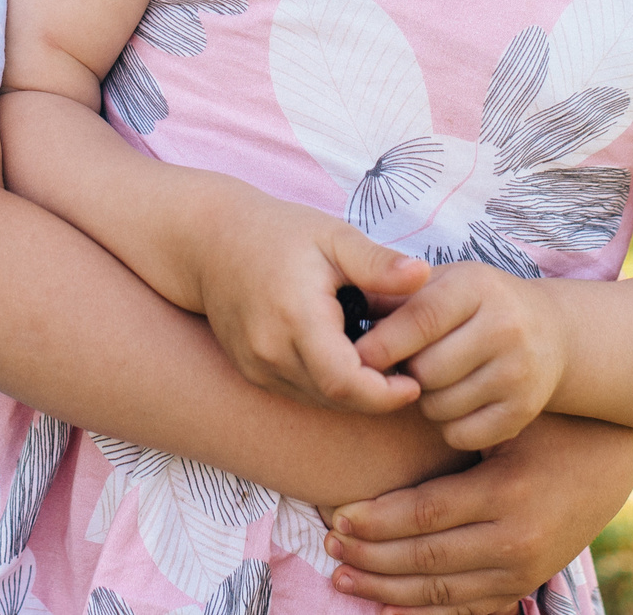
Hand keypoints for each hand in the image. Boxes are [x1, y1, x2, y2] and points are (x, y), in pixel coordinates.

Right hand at [187, 186, 429, 413]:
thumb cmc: (278, 232)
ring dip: (353, 393)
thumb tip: (423, 275)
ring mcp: (256, 365)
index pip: (345, 382)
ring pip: (317, 400)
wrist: (209, 240)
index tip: (415, 382)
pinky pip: (299, 392)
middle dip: (376, 395)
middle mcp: (269, 350)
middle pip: (335, 398)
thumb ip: (377, 262)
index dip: (385, 393)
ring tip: (382, 365)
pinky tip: (347, 361)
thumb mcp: (334, 236)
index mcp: (295, 317)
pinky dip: (328, 387)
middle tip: (408, 373)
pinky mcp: (251, 371)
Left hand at [321, 413, 632, 613]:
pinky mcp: (524, 584)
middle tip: (328, 543)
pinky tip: (385, 609)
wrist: (607, 460)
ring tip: (342, 574)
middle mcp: (515, 540)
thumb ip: (449, 421)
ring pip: (440, 592)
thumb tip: (378, 405)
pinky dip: (423, 614)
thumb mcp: (501, 417)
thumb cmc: (543, 424)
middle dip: (371, 555)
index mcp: (506, 492)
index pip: (425, 515)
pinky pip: (467, 609)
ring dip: (386, 589)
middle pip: (426, 559)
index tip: (337, 515)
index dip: (376, 520)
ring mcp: (523, 570)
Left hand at [355, 262, 564, 449]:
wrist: (550, 331)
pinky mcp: (524, 410)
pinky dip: (448, 425)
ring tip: (434, 381)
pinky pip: (461, 434)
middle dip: (404, 374)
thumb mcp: (443, 283)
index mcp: (476, 287)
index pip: (420, 318)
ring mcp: (518, 371)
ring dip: (424, 401)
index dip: (383, 343)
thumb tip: (344, 316)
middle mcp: (504, 327)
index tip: (357, 357)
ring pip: (439, 406)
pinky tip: (454, 402)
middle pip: (425, 370)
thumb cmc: (477, 305)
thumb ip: (396, 297)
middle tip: (406, 367)